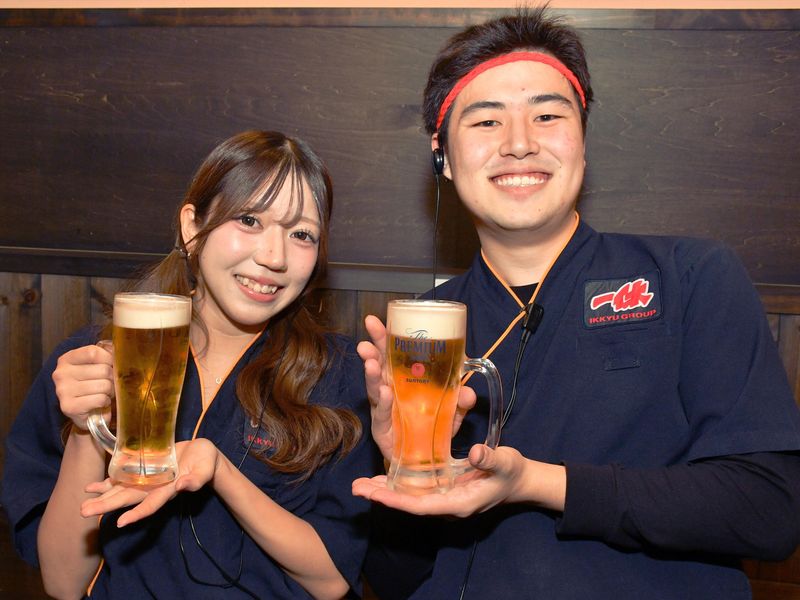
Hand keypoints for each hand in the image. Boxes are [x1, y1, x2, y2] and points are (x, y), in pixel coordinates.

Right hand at [52, 343, 113, 428]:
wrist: (84, 412)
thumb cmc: (92, 384)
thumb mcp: (94, 365)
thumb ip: (105, 354)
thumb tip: (120, 351)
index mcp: (67, 359)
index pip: (93, 352)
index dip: (109, 359)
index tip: (112, 365)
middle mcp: (61, 373)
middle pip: (103, 369)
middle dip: (112, 378)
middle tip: (109, 384)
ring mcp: (63, 391)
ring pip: (104, 385)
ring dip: (110, 391)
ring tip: (105, 393)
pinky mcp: (69, 407)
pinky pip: (100, 399)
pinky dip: (105, 401)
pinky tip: (100, 402)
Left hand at [80, 439, 220, 526]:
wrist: (202, 455)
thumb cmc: (206, 462)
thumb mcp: (205, 468)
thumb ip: (196, 479)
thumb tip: (183, 485)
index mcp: (168, 489)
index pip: (150, 504)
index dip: (137, 513)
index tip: (121, 522)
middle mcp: (154, 488)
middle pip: (127, 499)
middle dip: (106, 505)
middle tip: (84, 512)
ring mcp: (147, 480)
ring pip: (121, 491)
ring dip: (102, 497)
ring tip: (84, 503)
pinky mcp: (144, 470)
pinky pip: (123, 478)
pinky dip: (108, 483)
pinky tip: (92, 487)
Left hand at [352, 444, 564, 516]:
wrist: (520, 480)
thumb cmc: (513, 471)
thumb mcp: (506, 461)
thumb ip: (491, 458)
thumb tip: (476, 453)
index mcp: (460, 503)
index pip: (422, 505)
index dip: (398, 501)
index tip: (376, 495)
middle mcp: (448, 504)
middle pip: (409, 504)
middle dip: (382, 497)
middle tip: (356, 488)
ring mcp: (445, 498)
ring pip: (410, 498)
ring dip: (385, 492)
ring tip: (360, 485)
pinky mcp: (444, 489)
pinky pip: (416, 491)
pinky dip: (398, 486)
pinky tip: (382, 478)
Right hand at [357, 315, 476, 461]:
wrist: (425, 463)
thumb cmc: (433, 430)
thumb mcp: (452, 413)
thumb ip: (460, 402)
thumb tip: (468, 392)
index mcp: (403, 380)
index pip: (392, 353)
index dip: (385, 337)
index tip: (377, 320)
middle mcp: (391, 391)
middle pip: (379, 365)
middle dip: (373, 347)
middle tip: (369, 330)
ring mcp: (385, 410)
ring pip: (376, 388)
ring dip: (373, 373)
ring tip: (371, 361)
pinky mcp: (383, 430)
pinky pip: (384, 415)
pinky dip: (386, 403)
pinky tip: (386, 393)